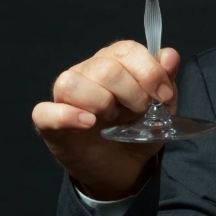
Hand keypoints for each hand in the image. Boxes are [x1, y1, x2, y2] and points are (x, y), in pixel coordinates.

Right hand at [32, 41, 179, 200]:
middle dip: (132, 92)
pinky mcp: (50, 123)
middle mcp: (87, 71)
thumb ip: (165, 78)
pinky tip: (88, 123)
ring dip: (101, 102)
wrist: (124, 166)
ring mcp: (65, 96)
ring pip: (72, 82)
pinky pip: (45, 111)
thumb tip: (170, 56)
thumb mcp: (162, 105)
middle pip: (105, 67)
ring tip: (113, 119)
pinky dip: (67, 116)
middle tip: (140, 111)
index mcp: (113, 61)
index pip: (126, 50)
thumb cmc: (138, 128)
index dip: (149, 71)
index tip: (164, 96)